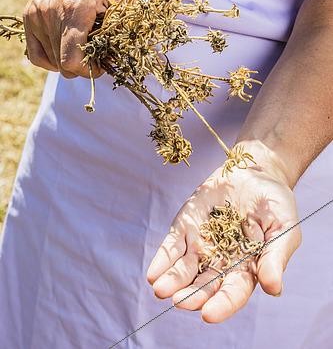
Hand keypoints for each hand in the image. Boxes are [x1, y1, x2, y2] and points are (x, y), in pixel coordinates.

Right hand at [24, 0, 131, 77]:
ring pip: (51, 61)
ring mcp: (37, 14)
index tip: (103, 64)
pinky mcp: (29, 14)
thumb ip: (132, 23)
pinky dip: (50, 59)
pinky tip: (65, 51)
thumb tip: (146, 53)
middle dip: (83, 67)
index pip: (72, 60)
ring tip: (84, 47)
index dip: (89, 71)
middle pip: (63, 64)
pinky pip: (36, 54)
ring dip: (68, 61)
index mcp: (77, 8)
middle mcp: (52, 12)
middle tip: (98, 56)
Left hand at [147, 141, 300, 322]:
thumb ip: (276, 256)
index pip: (233, 292)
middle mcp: (221, 262)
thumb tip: (273, 289)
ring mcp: (201, 245)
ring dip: (173, 282)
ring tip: (161, 290)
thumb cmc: (275, 204)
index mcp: (247, 269)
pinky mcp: (186, 227)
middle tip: (180, 302)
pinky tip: (154, 273)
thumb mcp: (284, 227)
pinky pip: (172, 246)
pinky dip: (163, 260)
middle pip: (204, 285)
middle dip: (192, 295)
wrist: (256, 173)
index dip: (222, 305)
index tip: (208, 314)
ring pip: (185, 270)